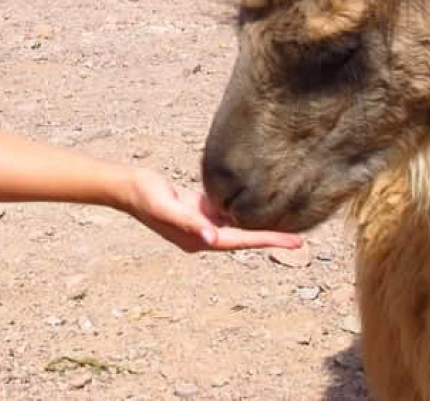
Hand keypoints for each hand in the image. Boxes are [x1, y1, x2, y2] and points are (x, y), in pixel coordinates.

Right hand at [121, 167, 303, 252]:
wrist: (127, 186)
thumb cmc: (145, 194)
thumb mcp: (166, 206)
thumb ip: (188, 222)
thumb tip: (212, 239)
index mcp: (199, 238)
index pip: (240, 241)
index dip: (268, 240)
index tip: (296, 242)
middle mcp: (203, 235)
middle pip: (243, 237)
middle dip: (269, 236)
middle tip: (301, 237)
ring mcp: (201, 223)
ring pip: (236, 226)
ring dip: (258, 224)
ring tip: (286, 220)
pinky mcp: (198, 210)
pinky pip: (226, 213)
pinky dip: (243, 210)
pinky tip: (257, 203)